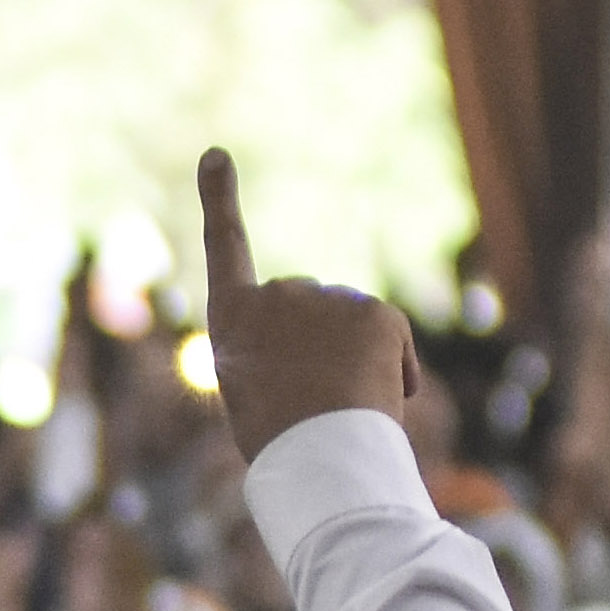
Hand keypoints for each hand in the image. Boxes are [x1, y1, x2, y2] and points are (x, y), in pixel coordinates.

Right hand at [192, 147, 415, 464]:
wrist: (318, 456)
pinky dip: (393, 371)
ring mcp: (326, 297)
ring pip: (351, 325)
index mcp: (232, 318)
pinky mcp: (373, 310)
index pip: (224, 246)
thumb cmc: (281, 444)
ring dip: (354, 361)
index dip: (219, 199)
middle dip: (318, 342)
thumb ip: (278, 356)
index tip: (216, 154)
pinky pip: (391, 340)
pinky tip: (378, 400)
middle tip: (312, 398)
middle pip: (308, 307)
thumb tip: (331, 352)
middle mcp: (275, 294)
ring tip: (340, 407)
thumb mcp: (259, 397)